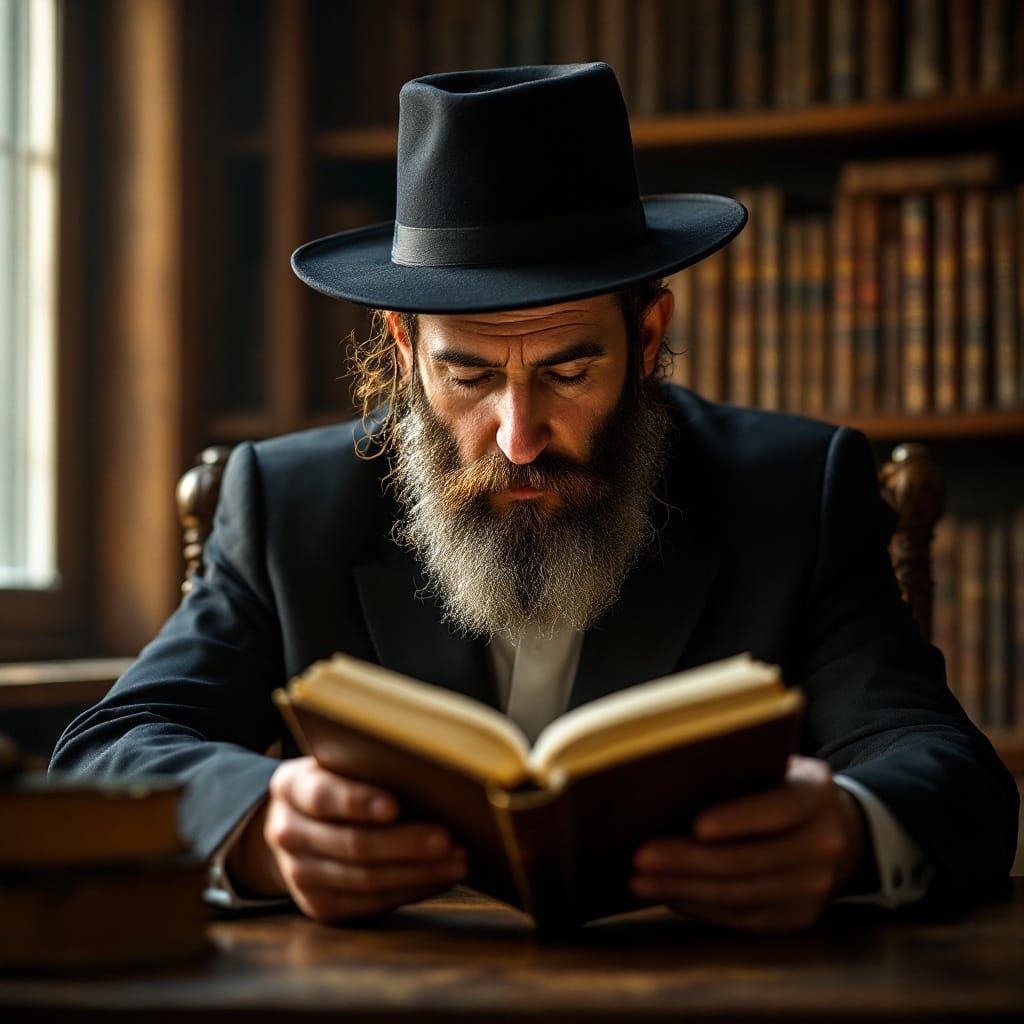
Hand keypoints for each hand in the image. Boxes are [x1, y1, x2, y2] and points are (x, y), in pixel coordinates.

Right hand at [226, 756, 468, 921]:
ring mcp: (299, 875)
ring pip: (365, 879)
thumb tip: (431, 779)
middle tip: (448, 838)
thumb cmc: (338, 783)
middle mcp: (287, 832)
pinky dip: (411, 889)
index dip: (358, 802)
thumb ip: (367, 770)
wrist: (298, 826)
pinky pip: (371, 903)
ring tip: (458, 860)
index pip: (323, 796)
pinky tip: (440, 877)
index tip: (395, 806)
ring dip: (418, 872)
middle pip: (351, 844)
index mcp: (291, 787)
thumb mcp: (339, 766)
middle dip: (405, 844)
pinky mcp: (319, 906)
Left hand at [630, 755, 866, 931]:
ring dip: (685, 890)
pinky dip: (701, 908)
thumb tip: (668, 780)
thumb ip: (738, 770)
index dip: (738, 819)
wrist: (834, 830)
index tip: (696, 825)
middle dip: (689, 861)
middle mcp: (824, 843)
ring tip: (640, 881)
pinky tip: (670, 896)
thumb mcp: (772, 766)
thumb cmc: (779, 786)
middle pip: (749, 859)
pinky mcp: (799, 916)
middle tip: (641, 857)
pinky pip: (742, 917)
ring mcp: (815, 887)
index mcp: (815, 793)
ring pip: (740, 894)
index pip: (778, 808)